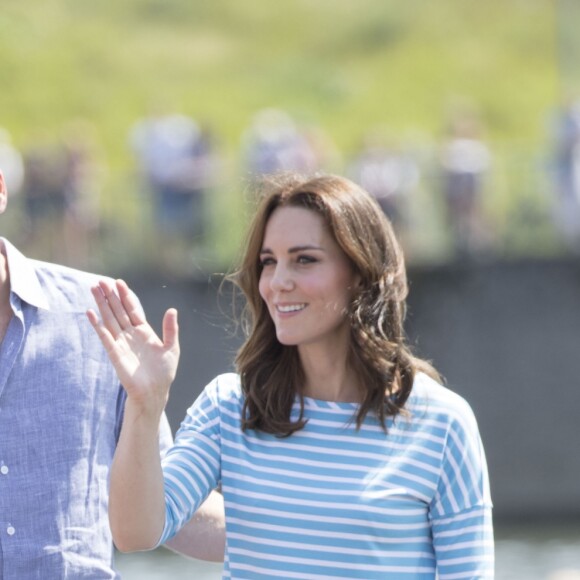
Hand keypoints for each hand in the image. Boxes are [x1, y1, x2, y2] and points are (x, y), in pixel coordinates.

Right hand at [87, 279, 179, 416]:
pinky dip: (97, 325)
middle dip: (110, 296)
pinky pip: (104, 336)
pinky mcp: (114, 353)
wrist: (154, 392)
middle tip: (101, 281)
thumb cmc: (164, 372)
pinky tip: (90, 313)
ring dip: (101, 305)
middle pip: (118, 311)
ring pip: (109, 319)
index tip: (119, 282)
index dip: (126, 296)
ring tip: (93, 289)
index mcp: (144, 331)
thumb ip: (171, 329)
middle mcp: (130, 334)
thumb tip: (172, 310)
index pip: (133, 309)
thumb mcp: (172, 348)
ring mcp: (121, 342)